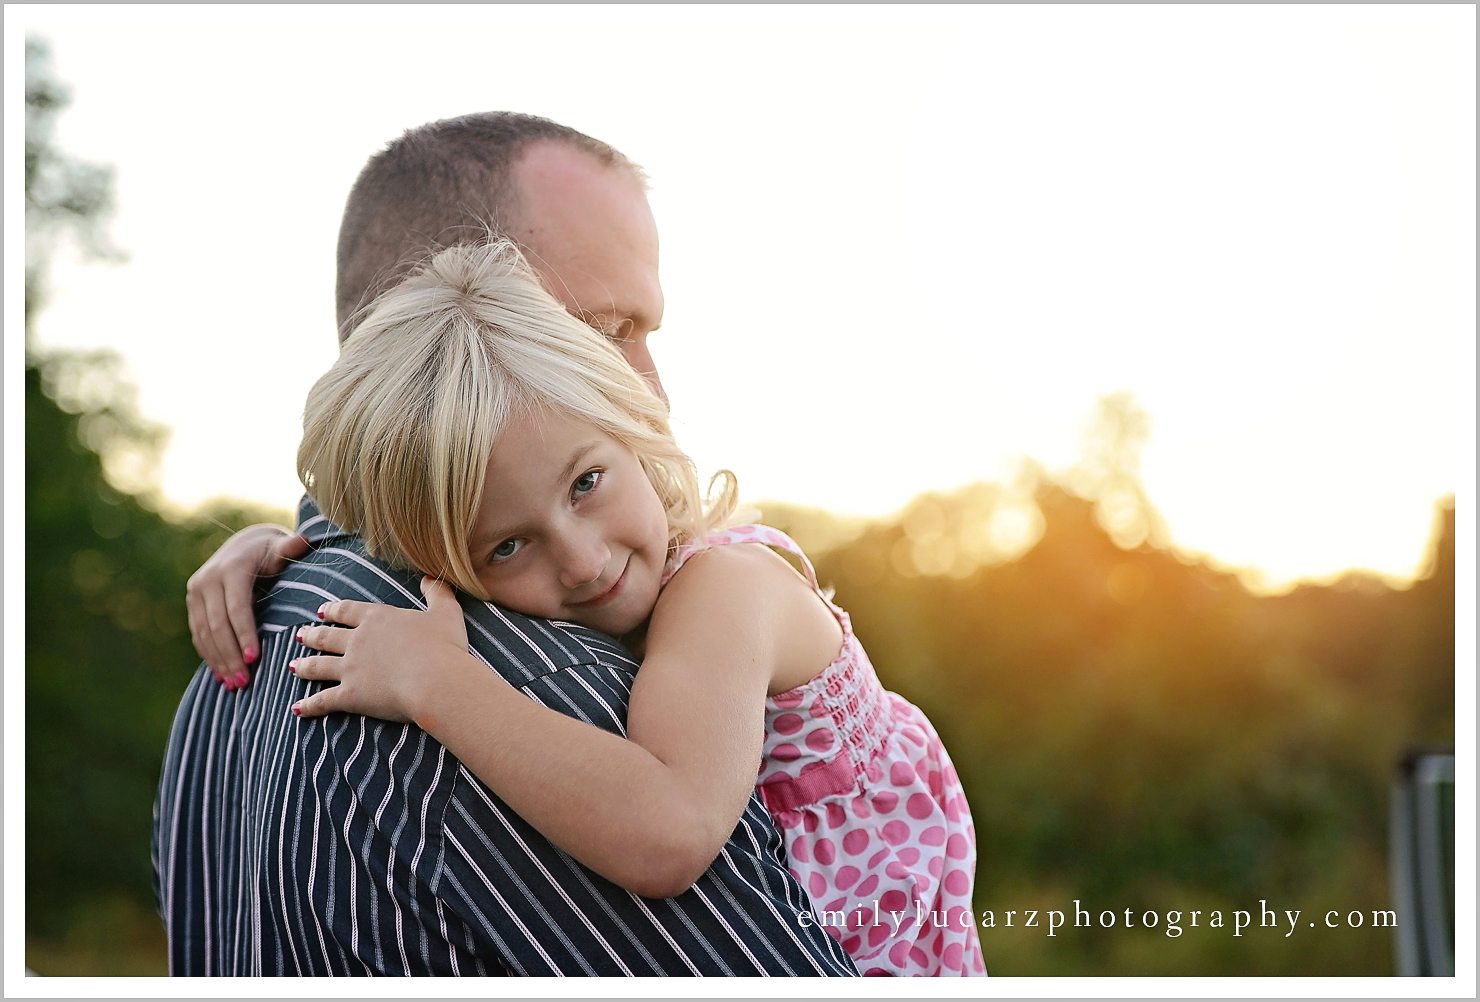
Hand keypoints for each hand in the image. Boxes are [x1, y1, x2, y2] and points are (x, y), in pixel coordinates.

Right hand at [186, 524, 310, 689]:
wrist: (243, 544)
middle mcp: (207, 580)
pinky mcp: (192, 605)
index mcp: (230, 569)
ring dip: (218, 661)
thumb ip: (291, 548)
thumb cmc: (270, 551)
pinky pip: (198, 635)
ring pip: (203, 634)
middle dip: (230, 655)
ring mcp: (195, 593)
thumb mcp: (281, 547)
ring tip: (234, 685)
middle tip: (245, 681)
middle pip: (217, 625)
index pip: (236, 608)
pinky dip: (209, 656)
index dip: (243, 634)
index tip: (253, 659)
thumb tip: (304, 541)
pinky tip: (220, 676)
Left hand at [290, 577, 475, 723]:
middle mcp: (358, 640)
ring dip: (304, 666)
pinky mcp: (350, 695)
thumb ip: (437, 592)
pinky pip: (323, 700)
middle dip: (312, 635)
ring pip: (319, 665)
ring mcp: (350, 668)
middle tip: (300, 635)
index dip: (333, 610)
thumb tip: (428, 577)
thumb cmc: (445, 646)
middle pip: (327, 636)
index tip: (321, 611)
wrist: (436, 680)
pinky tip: (296, 709)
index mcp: (378, 618)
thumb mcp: (446, 612)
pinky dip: (308, 705)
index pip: (348, 611)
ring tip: (293, 666)